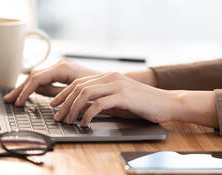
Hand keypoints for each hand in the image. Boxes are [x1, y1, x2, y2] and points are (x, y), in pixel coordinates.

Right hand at [4, 59, 99, 105]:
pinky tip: (28, 94)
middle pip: (34, 77)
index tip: (18, 102)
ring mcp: (61, 68)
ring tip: (14, 98)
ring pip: (38, 78)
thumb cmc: (99, 89)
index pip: (36, 79)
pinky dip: (35, 87)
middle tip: (8, 100)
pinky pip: (45, 79)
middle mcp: (60, 65)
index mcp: (62, 68)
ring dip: (25, 88)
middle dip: (20, 89)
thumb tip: (39, 94)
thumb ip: (57, 93)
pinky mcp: (63, 73)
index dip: (25, 91)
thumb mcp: (76, 93)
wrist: (113, 84)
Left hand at [50, 72, 174, 125]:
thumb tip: (81, 108)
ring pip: (85, 94)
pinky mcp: (123, 96)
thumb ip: (99, 102)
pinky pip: (99, 104)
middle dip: (64, 103)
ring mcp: (117, 85)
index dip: (63, 93)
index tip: (54, 104)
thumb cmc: (143, 104)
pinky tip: (84, 123)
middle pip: (78, 87)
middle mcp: (110, 77)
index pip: (79, 83)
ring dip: (73, 109)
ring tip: (69, 121)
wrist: (167, 103)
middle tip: (58, 116)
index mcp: (108, 76)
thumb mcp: (117, 102)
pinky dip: (88, 114)